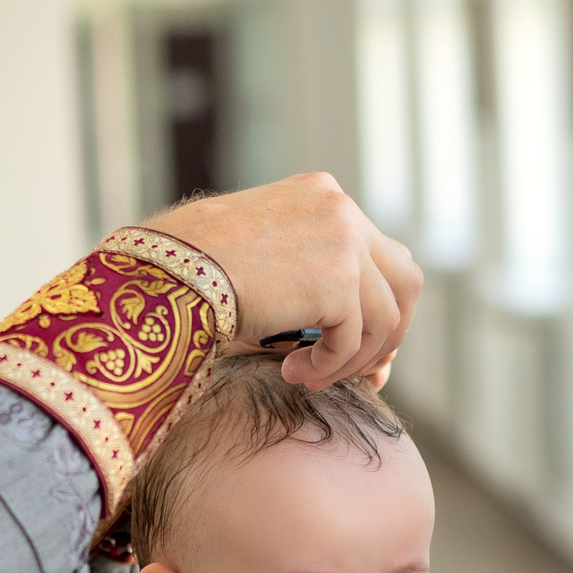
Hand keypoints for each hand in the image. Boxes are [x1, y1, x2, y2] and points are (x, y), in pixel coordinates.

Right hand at [146, 174, 422, 388]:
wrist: (168, 272)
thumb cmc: (192, 270)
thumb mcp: (260, 256)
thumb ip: (308, 273)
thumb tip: (352, 332)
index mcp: (322, 195)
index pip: (380, 252)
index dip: (379, 303)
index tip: (358, 342)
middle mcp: (342, 210)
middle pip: (405, 279)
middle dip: (390, 331)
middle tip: (361, 369)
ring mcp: (345, 242)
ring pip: (385, 318)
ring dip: (353, 359)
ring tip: (311, 377)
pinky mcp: (338, 282)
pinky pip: (353, 341)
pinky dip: (330, 367)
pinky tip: (295, 374)